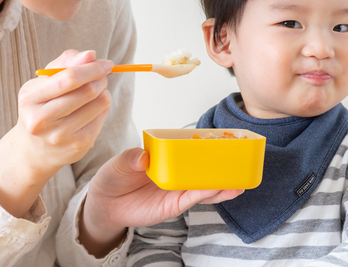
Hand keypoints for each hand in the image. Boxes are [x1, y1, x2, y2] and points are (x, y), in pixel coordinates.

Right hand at [14, 49, 113, 174]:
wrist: (33, 149)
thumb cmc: (42, 106)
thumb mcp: (44, 82)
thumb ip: (65, 63)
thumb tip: (90, 55)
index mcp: (30, 98)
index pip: (69, 78)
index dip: (93, 68)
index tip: (106, 63)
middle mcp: (42, 119)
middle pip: (88, 91)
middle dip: (101, 79)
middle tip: (102, 76)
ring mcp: (61, 135)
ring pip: (100, 103)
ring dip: (104, 92)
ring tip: (95, 93)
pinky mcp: (78, 145)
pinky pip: (102, 117)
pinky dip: (102, 108)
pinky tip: (91, 110)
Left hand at [79, 148, 242, 256]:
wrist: (105, 203)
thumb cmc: (114, 177)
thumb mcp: (119, 163)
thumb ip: (130, 158)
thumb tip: (143, 157)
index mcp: (169, 157)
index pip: (192, 150)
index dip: (210, 146)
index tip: (229, 142)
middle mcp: (177, 172)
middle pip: (204, 170)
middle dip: (224, 168)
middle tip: (243, 164)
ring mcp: (177, 189)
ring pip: (204, 187)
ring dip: (222, 185)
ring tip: (238, 184)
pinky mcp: (174, 205)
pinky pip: (193, 199)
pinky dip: (207, 195)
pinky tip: (219, 191)